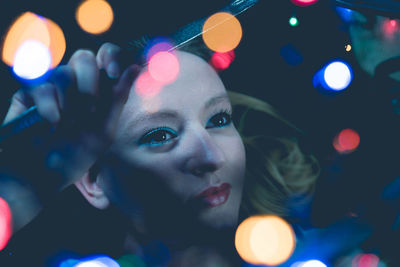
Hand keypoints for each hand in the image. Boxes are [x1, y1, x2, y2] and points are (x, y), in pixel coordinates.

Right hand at [2, 45, 138, 185]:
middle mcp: (74, 83)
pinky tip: (51, 125)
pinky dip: (50, 108)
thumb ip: (117, 98)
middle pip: (84, 57)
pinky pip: (42, 86)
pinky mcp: (27, 93)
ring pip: (63, 72)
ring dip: (71, 102)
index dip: (111, 56)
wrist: (42, 176)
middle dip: (90, 84)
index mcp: (96, 89)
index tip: (114, 73)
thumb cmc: (75, 155)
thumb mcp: (104, 130)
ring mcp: (50, 86)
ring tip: (68, 125)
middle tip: (89, 110)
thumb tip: (134, 67)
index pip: (105, 56)